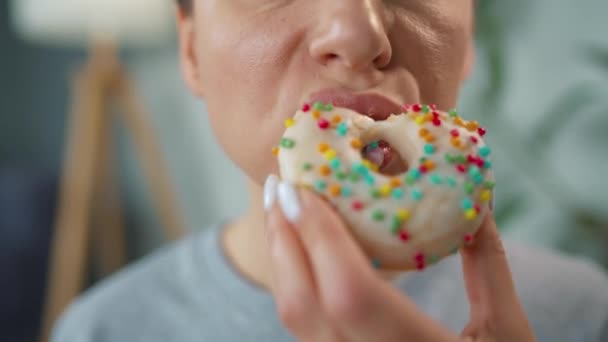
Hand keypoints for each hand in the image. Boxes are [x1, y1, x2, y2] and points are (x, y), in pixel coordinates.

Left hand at [263, 175, 535, 341]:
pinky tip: (301, 252)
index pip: (350, 291)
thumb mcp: (508, 334)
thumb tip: (476, 201)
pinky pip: (304, 327)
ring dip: (283, 259)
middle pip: (303, 303)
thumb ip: (490, 264)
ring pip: (295, 318)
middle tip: (280, 185)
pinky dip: (295, 283)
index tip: (301, 187)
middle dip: (284, 239)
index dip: (319, 236)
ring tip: (283, 211)